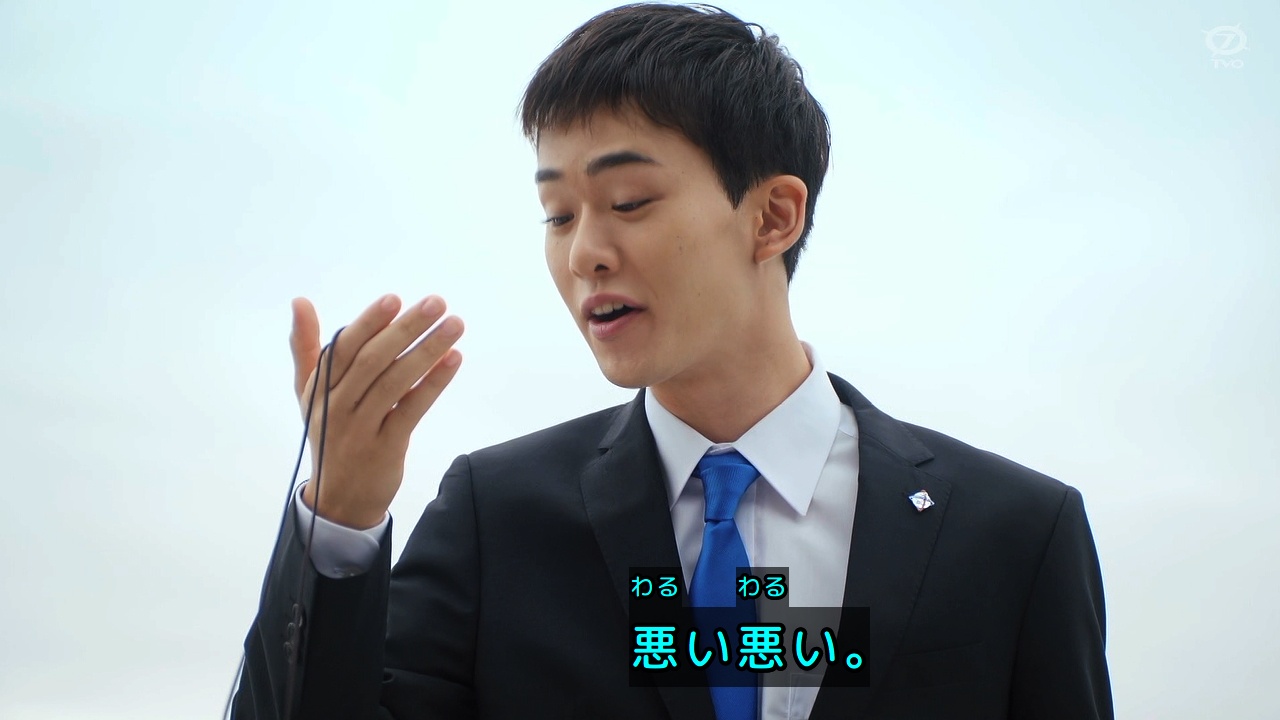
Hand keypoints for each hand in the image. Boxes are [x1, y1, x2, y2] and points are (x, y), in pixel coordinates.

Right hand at [290, 294, 463, 528]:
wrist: (340, 501)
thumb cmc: (331, 435)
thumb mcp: (311, 395)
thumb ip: (308, 348)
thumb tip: (300, 302)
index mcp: (319, 389)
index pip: (344, 348)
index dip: (369, 322)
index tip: (395, 299)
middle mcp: (335, 406)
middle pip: (372, 360)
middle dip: (405, 328)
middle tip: (436, 303)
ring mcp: (360, 428)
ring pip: (394, 382)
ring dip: (427, 350)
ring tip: (454, 324)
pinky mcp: (385, 447)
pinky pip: (411, 410)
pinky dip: (433, 383)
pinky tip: (453, 360)